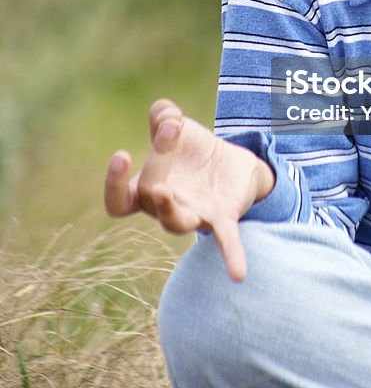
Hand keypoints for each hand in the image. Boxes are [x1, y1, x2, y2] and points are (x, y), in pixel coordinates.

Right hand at [104, 99, 274, 280]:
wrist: (234, 165)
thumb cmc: (194, 151)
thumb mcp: (178, 126)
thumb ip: (164, 115)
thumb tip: (163, 112)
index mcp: (147, 189)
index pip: (118, 200)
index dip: (114, 183)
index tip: (121, 154)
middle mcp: (165, 208)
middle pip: (149, 194)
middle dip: (158, 159)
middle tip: (172, 126)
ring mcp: (193, 215)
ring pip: (174, 223)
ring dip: (168, 207)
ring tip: (163, 192)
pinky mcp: (223, 217)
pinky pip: (225, 240)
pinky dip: (231, 255)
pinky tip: (238, 275)